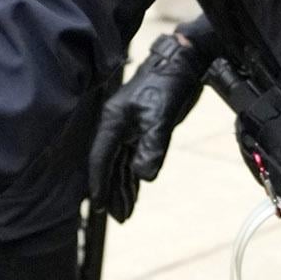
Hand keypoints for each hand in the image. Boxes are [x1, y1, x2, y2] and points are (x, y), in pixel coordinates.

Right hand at [89, 32, 210, 220]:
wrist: (184, 62)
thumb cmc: (167, 84)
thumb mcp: (160, 117)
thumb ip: (151, 147)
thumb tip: (143, 176)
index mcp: (113, 121)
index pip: (100, 158)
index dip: (98, 183)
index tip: (97, 206)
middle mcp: (118, 126)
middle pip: (109, 165)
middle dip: (112, 191)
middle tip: (117, 217)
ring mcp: (130, 127)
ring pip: (121, 163)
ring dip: (123, 186)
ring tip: (127, 210)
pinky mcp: (144, 128)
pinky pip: (133, 156)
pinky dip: (133, 174)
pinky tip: (136, 187)